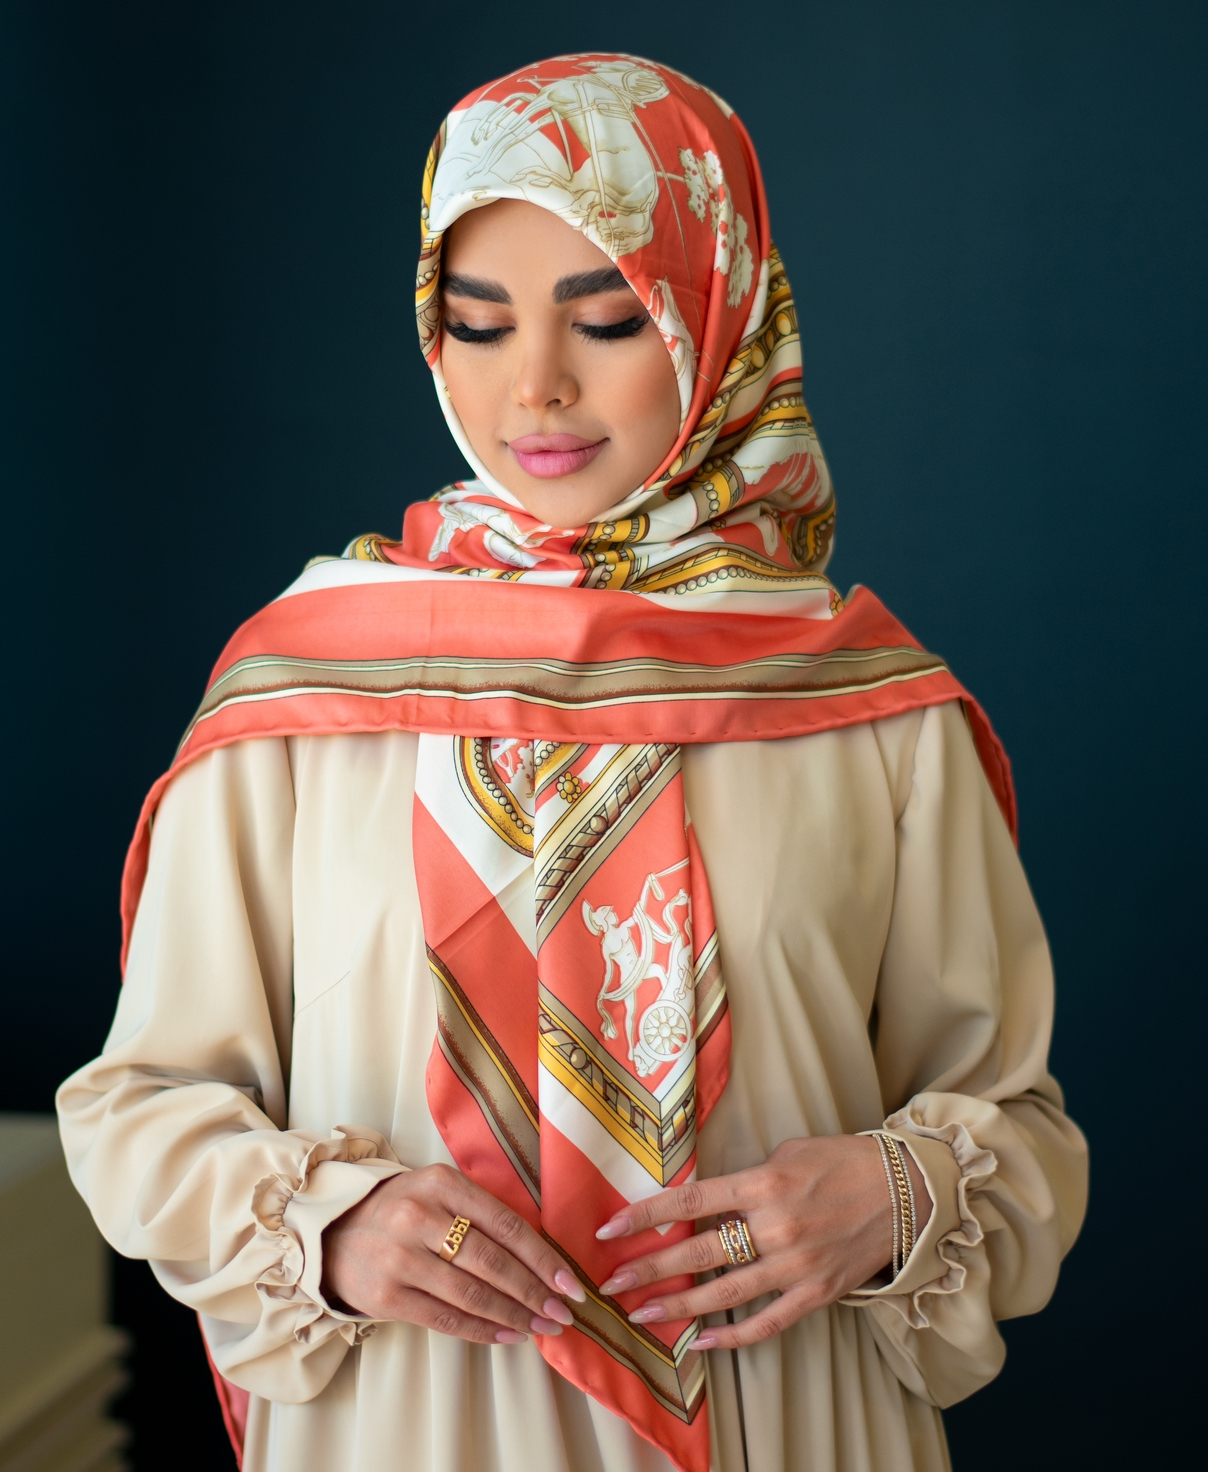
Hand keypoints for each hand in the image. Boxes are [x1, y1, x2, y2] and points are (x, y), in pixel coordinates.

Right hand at [322, 1163, 585, 1344]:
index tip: (569, 1283)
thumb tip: (543, 1256)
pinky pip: (444, 1318)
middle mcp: (420, 1216)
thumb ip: (483, 1213)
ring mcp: (399, 1257)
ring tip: (540, 1328)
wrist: (333, 1230)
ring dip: (513, 1315)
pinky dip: (481, 1330)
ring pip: (471, 1294)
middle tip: (562, 1314)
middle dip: (534, 1292)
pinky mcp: (385, 1295)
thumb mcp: (440, 1192)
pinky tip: (506, 1335)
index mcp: (442, 1183)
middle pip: (492, 1262)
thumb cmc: (403, 1209)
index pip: (506, 1224)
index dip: (543, 1257)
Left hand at [594, 1135, 931, 1349]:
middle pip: (697, 1252)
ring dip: (677, 1306)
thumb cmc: (842, 1161)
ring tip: (642, 1316)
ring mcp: (796, 1265)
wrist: (906, 1189)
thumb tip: (708, 1200)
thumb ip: (746, 1178)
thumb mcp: (787, 1152)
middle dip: (648, 1270)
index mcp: (763, 1182)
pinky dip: (732, 1337)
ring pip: (723, 1293)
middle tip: (611, 1284)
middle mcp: (775, 1225)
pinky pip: (766, 1322)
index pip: (689, 1201)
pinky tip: (701, 1342)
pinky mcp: (816, 1293)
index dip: (645, 1217)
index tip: (610, 1230)